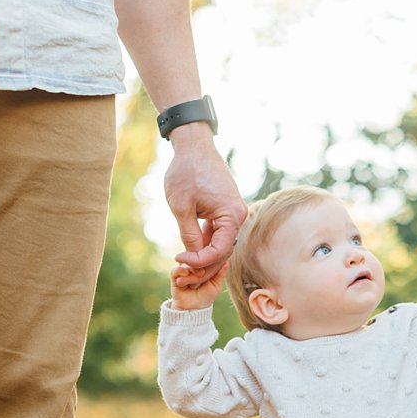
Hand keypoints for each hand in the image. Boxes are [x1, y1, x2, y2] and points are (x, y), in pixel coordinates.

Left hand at [164, 127, 246, 285]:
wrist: (194, 146)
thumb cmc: (186, 172)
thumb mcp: (182, 207)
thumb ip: (188, 235)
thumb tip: (191, 258)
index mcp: (232, 216)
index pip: (218, 252)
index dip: (198, 261)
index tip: (178, 259)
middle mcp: (238, 216)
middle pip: (222, 252)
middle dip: (202, 265)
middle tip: (180, 270)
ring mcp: (233, 213)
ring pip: (220, 244)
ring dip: (203, 255)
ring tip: (183, 262)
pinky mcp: (226, 210)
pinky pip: (218, 233)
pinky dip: (205, 242)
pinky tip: (189, 248)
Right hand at [170, 261, 228, 311]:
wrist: (193, 309)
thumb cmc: (206, 297)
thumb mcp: (216, 285)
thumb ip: (220, 274)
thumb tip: (227, 262)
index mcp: (201, 267)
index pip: (203, 255)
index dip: (207, 257)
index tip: (212, 262)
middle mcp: (191, 267)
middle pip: (193, 257)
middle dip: (199, 263)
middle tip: (203, 273)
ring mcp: (182, 271)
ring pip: (185, 263)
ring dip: (192, 269)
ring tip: (198, 276)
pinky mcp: (174, 277)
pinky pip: (175, 270)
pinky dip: (180, 271)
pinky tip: (186, 275)